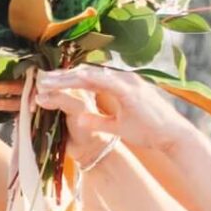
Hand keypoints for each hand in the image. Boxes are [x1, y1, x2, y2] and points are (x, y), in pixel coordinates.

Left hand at [22, 64, 183, 167]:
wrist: (172, 137)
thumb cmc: (148, 131)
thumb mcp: (117, 127)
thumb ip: (98, 121)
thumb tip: (81, 120)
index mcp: (118, 85)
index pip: (87, 79)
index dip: (66, 80)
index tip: (46, 83)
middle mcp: (122, 79)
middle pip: (85, 73)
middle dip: (61, 76)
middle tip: (38, 78)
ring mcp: (127, 82)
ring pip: (90, 75)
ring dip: (66, 77)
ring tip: (45, 81)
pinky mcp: (130, 91)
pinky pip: (103, 83)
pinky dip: (84, 81)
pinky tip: (68, 82)